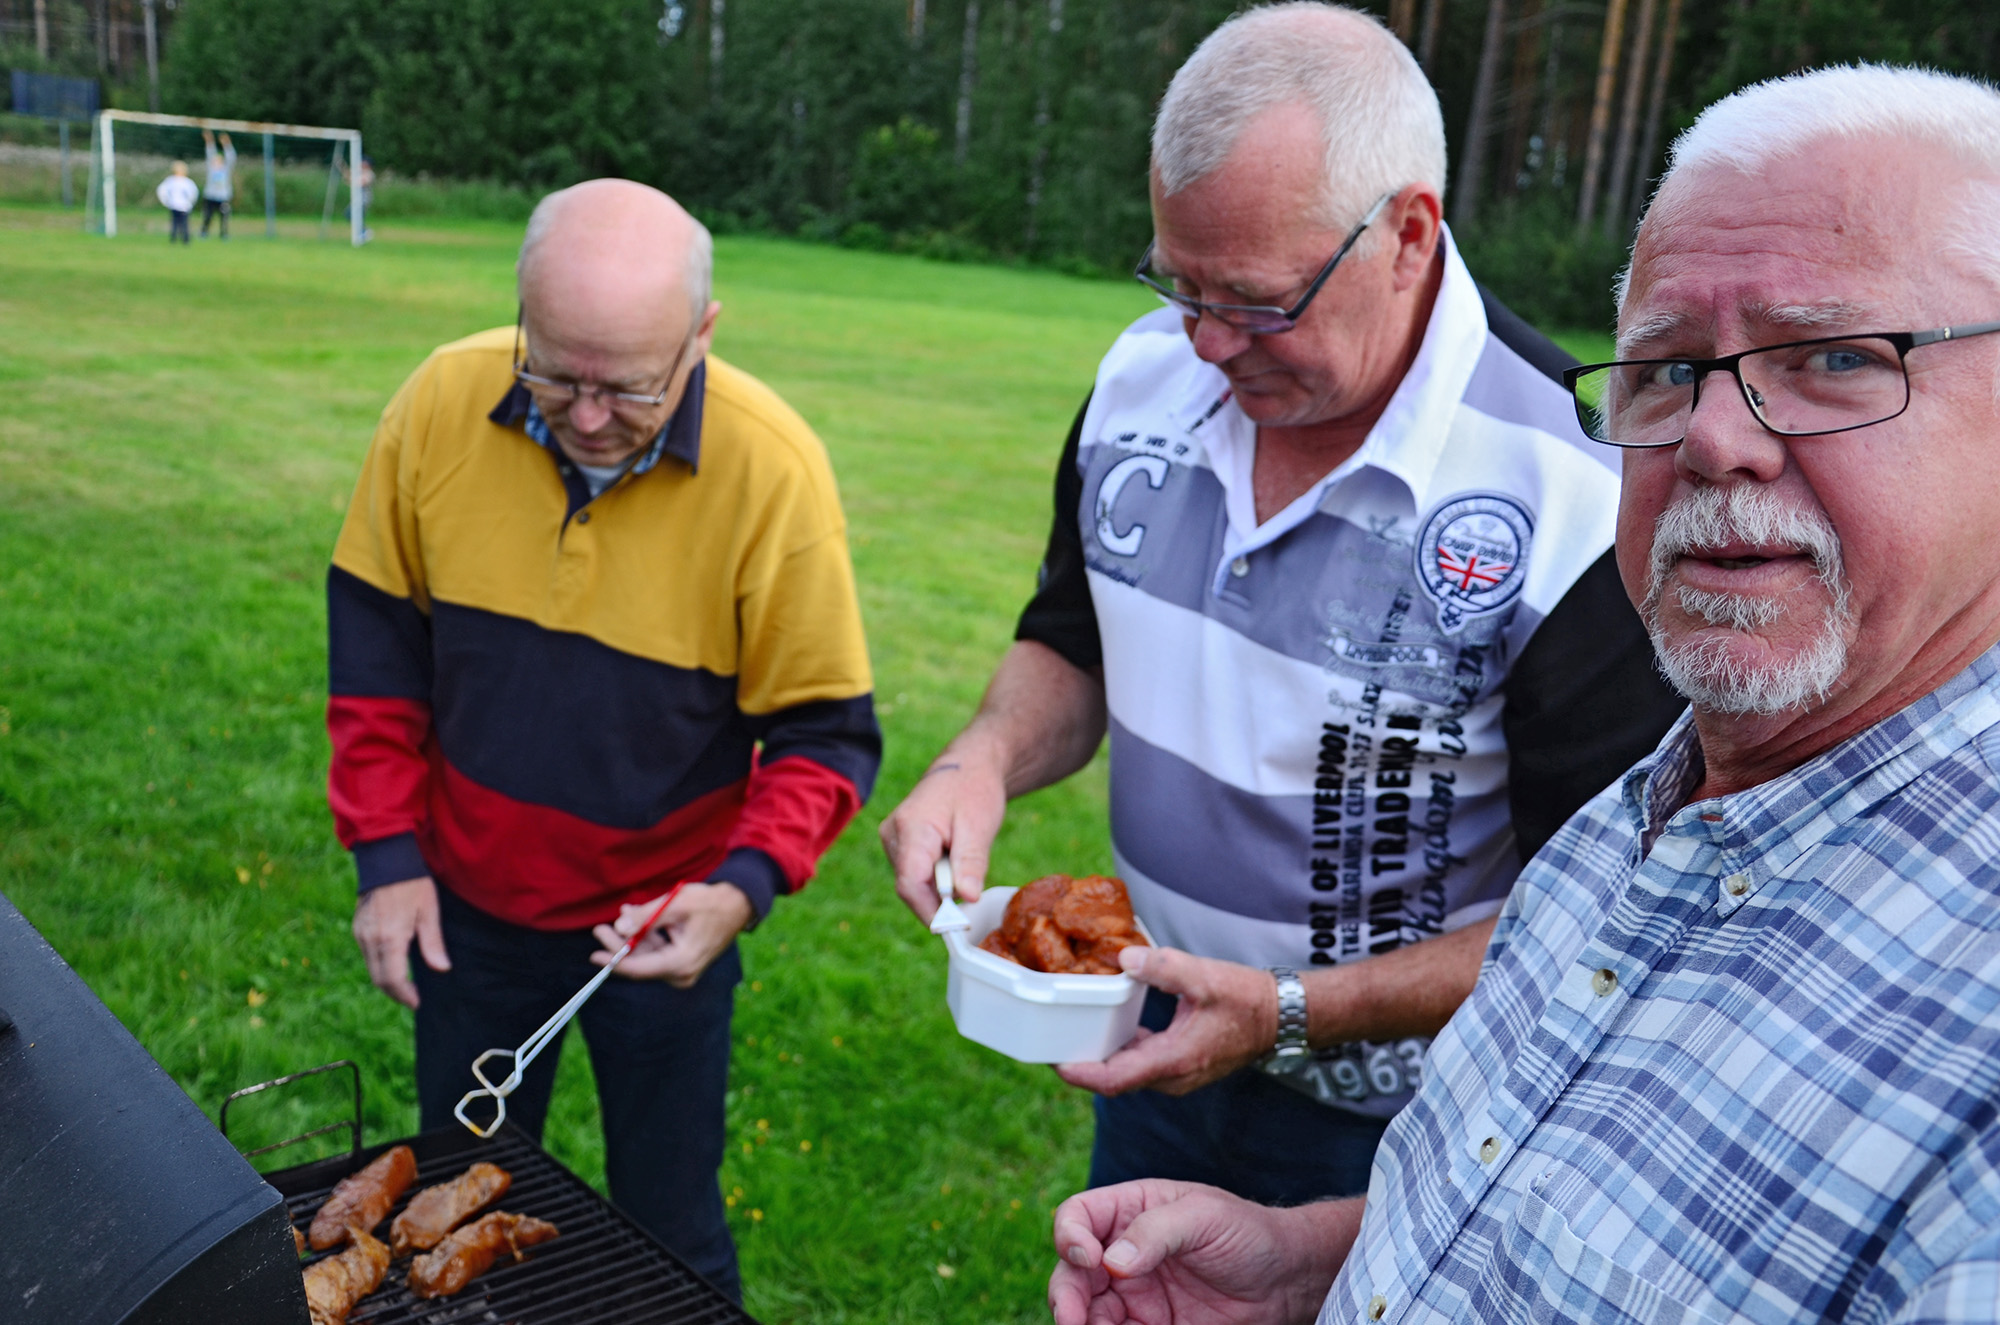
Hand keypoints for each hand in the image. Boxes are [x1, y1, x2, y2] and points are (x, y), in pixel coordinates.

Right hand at [352, 876, 449, 1009]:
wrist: (387, 860)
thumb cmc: (413, 884)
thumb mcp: (429, 911)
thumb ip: (433, 942)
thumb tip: (442, 969)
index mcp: (390, 938)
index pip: (393, 979)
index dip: (405, 995)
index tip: (417, 1002)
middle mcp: (370, 940)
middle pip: (379, 979)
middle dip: (396, 993)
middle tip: (413, 998)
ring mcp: (361, 934)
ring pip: (371, 969)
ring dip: (387, 980)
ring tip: (406, 985)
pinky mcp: (358, 928)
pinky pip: (367, 955)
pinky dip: (379, 965)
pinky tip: (395, 964)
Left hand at [591, 882, 752, 987]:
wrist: (737, 905)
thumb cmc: (709, 903)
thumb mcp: (675, 905)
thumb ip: (645, 918)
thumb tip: (619, 928)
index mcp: (681, 963)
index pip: (639, 969)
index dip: (614, 961)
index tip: (594, 955)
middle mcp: (682, 973)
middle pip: (641, 963)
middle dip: (620, 945)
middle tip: (600, 928)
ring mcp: (683, 970)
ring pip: (648, 956)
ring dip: (632, 937)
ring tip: (621, 914)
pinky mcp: (683, 962)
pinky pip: (658, 952)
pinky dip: (646, 936)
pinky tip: (635, 918)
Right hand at [877, 747, 1006, 922]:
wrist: (967, 767)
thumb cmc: (974, 790)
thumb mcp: (979, 826)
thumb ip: (971, 863)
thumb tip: (967, 898)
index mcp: (911, 828)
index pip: (910, 884)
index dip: (931, 912)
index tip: (956, 927)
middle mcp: (893, 835)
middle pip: (910, 887)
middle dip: (938, 902)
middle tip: (970, 901)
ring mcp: (892, 840)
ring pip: (912, 883)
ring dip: (939, 889)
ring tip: (964, 867)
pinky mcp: (899, 845)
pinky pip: (914, 874)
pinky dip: (936, 880)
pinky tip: (954, 865)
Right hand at [1048, 1179, 1356, 1324]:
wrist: (1286, 1281)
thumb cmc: (1248, 1233)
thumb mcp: (1204, 1216)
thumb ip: (1155, 1231)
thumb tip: (1110, 1262)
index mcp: (1129, 1211)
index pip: (1078, 1217)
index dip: (1070, 1236)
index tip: (1088, 1259)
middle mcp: (1122, 1252)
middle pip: (1072, 1272)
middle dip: (1066, 1295)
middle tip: (1072, 1320)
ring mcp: (1133, 1294)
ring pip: (1087, 1311)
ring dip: (1080, 1323)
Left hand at [1057, 948, 1276, 1096]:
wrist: (1280, 1016)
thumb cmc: (1246, 998)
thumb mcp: (1204, 977)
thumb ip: (1163, 967)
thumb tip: (1124, 957)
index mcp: (1173, 1062)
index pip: (1112, 1080)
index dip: (1077, 1073)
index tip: (1050, 1059)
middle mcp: (1171, 1077)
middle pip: (1112, 1079)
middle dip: (1079, 1062)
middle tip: (1049, 1038)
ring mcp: (1176, 1075)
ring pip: (1126, 1073)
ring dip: (1098, 1056)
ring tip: (1069, 1029)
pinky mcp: (1179, 1066)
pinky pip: (1139, 1063)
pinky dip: (1119, 1048)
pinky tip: (1107, 1022)